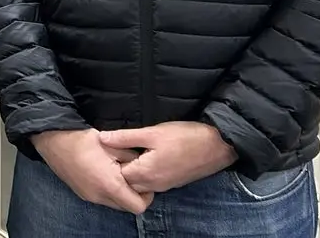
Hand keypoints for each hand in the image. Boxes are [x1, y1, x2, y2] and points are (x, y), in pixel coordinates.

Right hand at [31, 129, 152, 214]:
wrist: (54, 140)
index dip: (146, 196)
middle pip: (127, 207)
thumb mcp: (112, 144)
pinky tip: (104, 172)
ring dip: (120, 193)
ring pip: (114, 203)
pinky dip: (108, 190)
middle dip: (134, 194)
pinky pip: (103, 198)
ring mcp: (90, 197)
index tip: (144, 181)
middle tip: (133, 175)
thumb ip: (130, 157)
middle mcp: (100, 196)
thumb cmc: (83, 140)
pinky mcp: (82, 194)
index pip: (138, 206)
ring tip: (118, 172)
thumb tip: (140, 163)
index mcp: (110, 185)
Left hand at [98, 122, 237, 193]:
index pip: (116, 175)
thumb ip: (125, 137)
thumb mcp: (153, 133)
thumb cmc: (185, 137)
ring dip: (133, 169)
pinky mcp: (172, 182)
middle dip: (119, 167)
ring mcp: (164, 186)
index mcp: (145, 173)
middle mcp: (153, 185)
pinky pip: (151, 182)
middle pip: (127, 182)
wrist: (218, 146)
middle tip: (118, 147)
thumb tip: (101, 138)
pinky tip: (147, 155)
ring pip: (139, 183)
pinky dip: (145, 171)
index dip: (110, 160)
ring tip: (132, 149)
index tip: (108, 146)